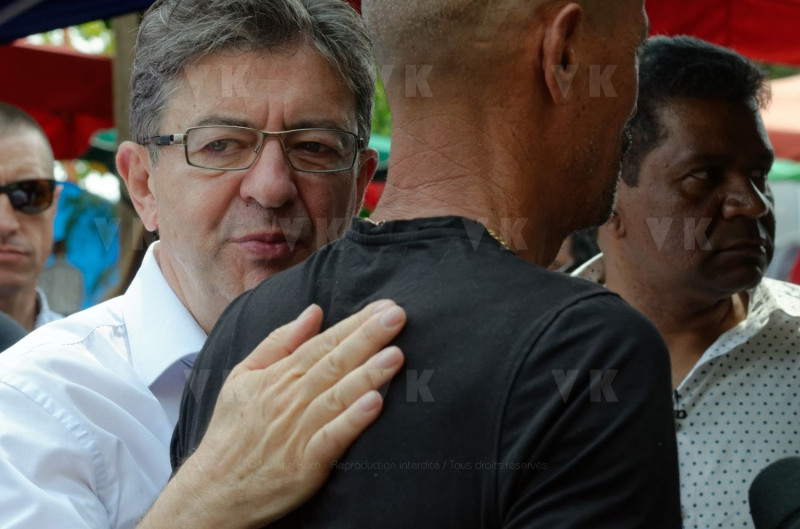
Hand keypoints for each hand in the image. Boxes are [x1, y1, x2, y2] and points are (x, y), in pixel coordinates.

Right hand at [140, 300, 405, 528]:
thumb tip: (313, 311)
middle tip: (397, 315)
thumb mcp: (243, 376)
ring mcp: (298, 431)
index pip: (323, 342)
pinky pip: (332, 438)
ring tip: (395, 355)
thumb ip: (279, 342)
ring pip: (338, 396)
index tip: (384, 306)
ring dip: (367, 374)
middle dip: (368, 337)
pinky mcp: (304, 463)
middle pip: (334, 362)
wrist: (212, 489)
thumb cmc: (232, 431)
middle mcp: (290, 398)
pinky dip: (352, 420)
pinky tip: (375, 404)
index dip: (355, 323)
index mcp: (279, 376)